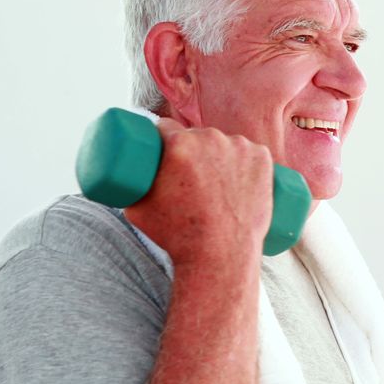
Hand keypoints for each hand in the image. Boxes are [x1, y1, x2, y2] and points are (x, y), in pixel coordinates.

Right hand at [124, 118, 273, 265]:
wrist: (221, 256)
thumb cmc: (177, 237)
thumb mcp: (138, 210)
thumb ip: (128, 189)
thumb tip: (121, 180)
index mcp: (178, 145)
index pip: (165, 127)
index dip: (163, 138)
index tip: (164, 150)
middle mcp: (210, 139)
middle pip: (197, 136)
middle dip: (192, 151)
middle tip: (192, 175)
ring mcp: (239, 147)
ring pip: (225, 144)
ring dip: (220, 155)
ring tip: (218, 182)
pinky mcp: (262, 159)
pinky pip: (252, 151)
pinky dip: (248, 161)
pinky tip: (245, 173)